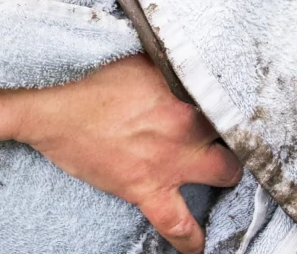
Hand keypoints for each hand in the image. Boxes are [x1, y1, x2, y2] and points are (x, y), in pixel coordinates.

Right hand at [10, 54, 240, 253]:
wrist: (56, 113)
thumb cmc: (92, 82)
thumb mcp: (137, 61)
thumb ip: (169, 66)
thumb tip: (189, 63)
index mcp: (182, 87)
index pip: (227, 89)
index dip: (234, 93)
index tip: (239, 96)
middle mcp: (184, 124)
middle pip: (234, 127)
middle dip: (235, 126)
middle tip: (229, 125)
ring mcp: (170, 161)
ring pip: (224, 171)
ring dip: (227, 170)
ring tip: (225, 169)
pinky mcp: (148, 190)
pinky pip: (179, 225)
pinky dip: (192, 239)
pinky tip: (201, 244)